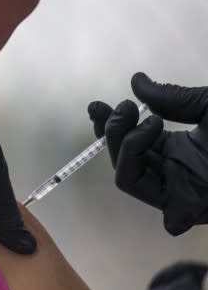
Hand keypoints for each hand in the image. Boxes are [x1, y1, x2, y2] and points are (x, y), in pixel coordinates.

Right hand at [87, 72, 207, 235]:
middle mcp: (175, 172)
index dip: (109, 125)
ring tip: (145, 119)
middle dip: (111, 132)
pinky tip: (157, 137)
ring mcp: (182, 191)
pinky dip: (140, 169)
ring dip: (124, 146)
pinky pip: (150, 198)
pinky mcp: (192, 207)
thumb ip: (173, 97)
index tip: (97, 104)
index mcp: (178, 150)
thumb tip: (136, 81)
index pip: (131, 142)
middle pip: (122, 160)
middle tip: (121, 107)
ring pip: (128, 178)